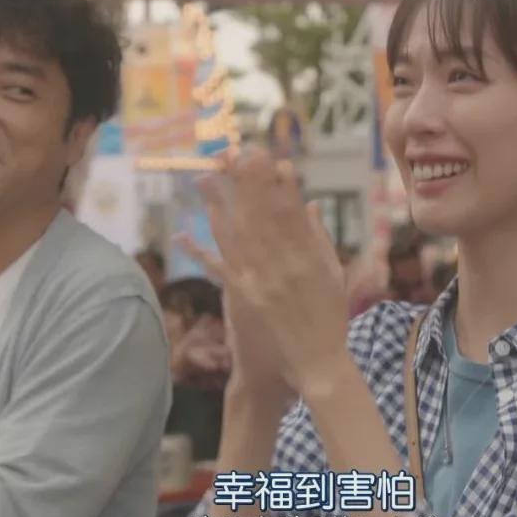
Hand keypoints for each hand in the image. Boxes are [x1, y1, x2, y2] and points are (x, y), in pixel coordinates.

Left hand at [180, 149, 349, 400]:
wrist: (317, 363)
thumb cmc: (330, 318)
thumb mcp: (333, 274)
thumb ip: (320, 238)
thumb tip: (310, 204)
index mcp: (309, 256)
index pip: (293, 212)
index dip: (283, 184)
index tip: (275, 159)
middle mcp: (284, 264)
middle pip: (263, 215)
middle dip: (250, 183)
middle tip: (240, 153)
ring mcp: (262, 280)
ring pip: (238, 235)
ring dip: (221, 203)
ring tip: (208, 176)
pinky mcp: (245, 296)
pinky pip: (219, 269)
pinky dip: (200, 250)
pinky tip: (184, 233)